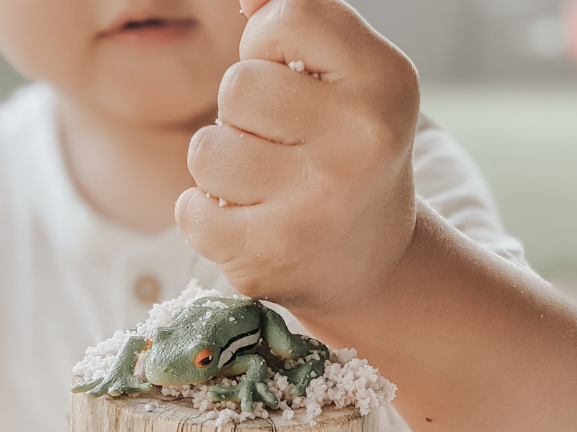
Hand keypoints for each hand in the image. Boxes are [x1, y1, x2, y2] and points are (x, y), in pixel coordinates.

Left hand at [175, 0, 418, 316]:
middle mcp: (359, 142)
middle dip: (239, 114)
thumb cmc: (345, 151)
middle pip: (236, 87)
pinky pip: (190, 212)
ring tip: (259, 185)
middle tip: (276, 144)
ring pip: (206, 150)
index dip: (267, 42)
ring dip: (218, 166)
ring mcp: (315, 204)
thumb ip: (301, 24)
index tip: (287, 77)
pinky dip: (201, 214)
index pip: (288, 18)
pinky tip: (237, 219)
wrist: (373, 262)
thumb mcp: (348, 77)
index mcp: (385, 82)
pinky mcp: (272, 254)